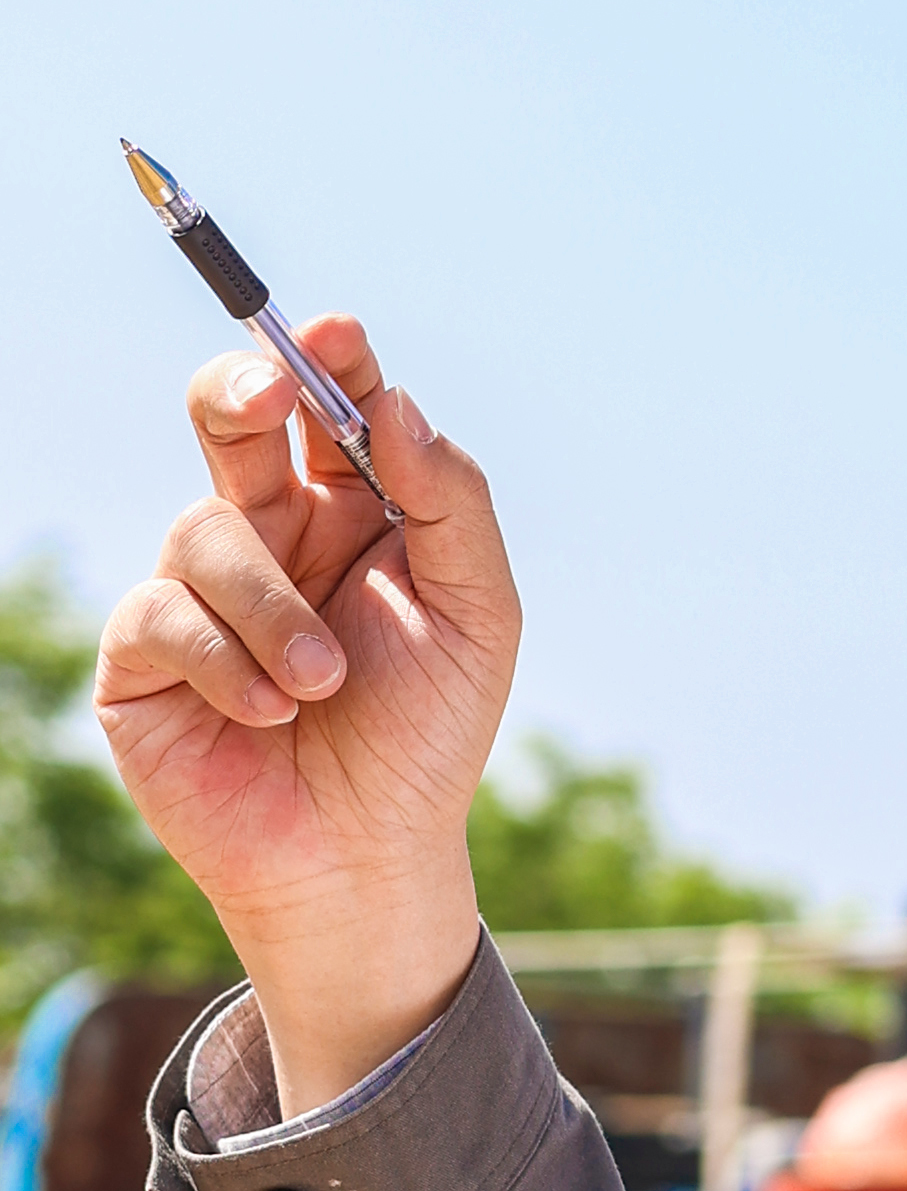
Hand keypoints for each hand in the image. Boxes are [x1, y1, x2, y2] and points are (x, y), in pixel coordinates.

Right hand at [94, 320, 522, 1111]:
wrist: (366, 856)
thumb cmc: (425, 736)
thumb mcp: (478, 615)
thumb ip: (450, 503)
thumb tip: (396, 405)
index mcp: (350, 509)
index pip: (330, 406)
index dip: (328, 359)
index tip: (337, 334)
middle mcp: (269, 533)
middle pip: (228, 416)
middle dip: (238, 387)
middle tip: (265, 387)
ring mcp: (198, 589)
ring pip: (207, 530)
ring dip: (275, 610)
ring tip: (322, 685)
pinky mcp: (144, 657)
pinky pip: (165, 613)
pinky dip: (231, 662)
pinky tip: (272, 712)